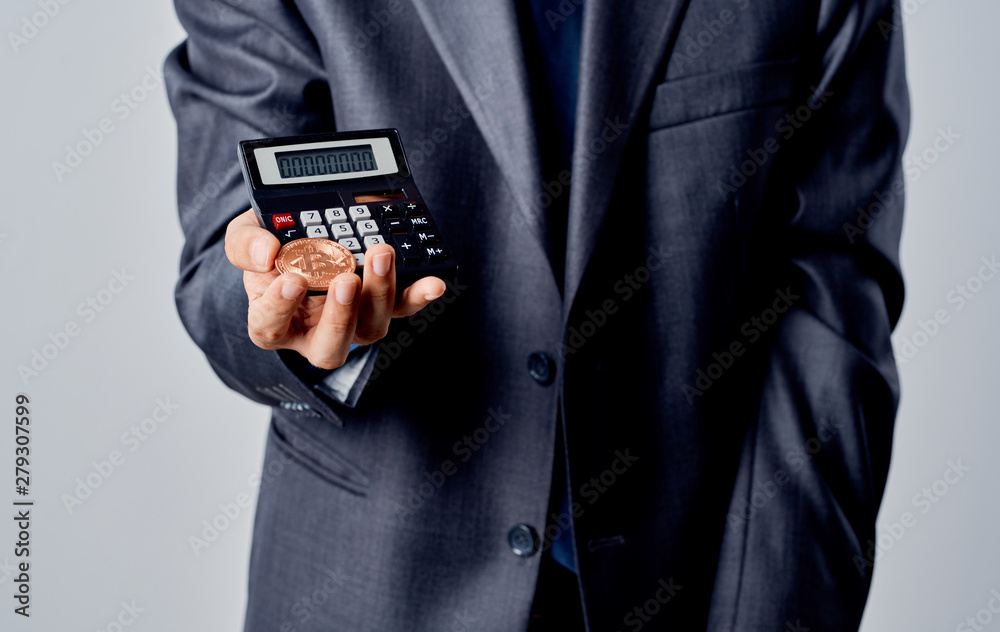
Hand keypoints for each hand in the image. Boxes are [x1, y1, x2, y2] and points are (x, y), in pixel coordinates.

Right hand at [224, 209, 445, 368]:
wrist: (299, 232)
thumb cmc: (269, 245)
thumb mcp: (244, 237)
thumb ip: (244, 245)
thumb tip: (266, 253)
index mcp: (274, 321)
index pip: (270, 327)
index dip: (279, 309)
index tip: (290, 282)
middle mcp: (315, 333)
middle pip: (331, 345)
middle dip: (341, 314)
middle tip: (346, 279)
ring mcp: (353, 322)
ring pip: (370, 328)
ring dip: (379, 294)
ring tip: (380, 254)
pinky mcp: (382, 305)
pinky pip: (404, 307)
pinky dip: (419, 296)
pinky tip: (435, 283)